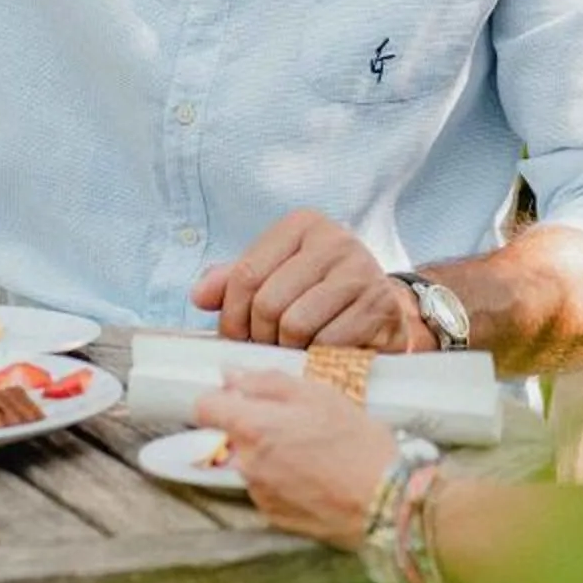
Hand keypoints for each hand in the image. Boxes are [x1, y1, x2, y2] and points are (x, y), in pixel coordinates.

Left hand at [191, 212, 421, 350]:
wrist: (383, 310)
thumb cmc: (318, 293)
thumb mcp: (275, 276)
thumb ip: (234, 281)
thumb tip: (199, 296)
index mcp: (302, 225)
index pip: (246, 273)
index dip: (231, 314)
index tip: (235, 334)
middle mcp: (335, 240)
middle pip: (268, 302)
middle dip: (259, 336)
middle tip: (265, 346)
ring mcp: (361, 271)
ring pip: (295, 325)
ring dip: (287, 348)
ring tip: (291, 349)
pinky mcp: (380, 306)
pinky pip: (327, 343)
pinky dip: (315, 357)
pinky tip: (318, 353)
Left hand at [196, 371, 399, 548]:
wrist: (385, 502)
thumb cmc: (358, 444)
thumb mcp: (318, 395)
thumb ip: (266, 382)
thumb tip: (230, 375)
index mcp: (253, 427)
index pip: (204, 408)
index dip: (219, 398)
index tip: (238, 397)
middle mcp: (247, 464)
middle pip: (232, 436)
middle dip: (255, 426)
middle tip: (298, 423)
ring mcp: (258, 493)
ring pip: (250, 463)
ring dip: (271, 454)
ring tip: (314, 452)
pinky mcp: (274, 516)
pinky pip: (267, 488)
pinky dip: (284, 480)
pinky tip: (317, 475)